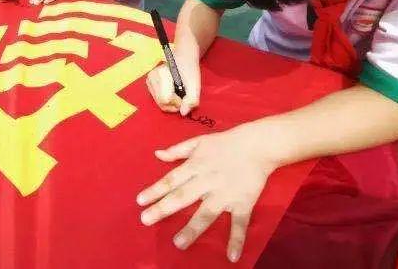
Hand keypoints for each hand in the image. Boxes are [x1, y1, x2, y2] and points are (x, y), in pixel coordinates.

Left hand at [137, 125, 275, 260]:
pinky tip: (231, 256)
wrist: (257, 144)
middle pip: (182, 196)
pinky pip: (239, 223)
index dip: (155, 190)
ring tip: (178, 243)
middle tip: (146, 220)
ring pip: (206, 213)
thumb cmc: (225, 143)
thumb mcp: (198, 142)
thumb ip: (177, 150)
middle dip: (163, 208)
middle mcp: (206, 181)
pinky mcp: (242, 203)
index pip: (171, 180)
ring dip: (192, 228)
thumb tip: (157, 154)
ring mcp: (224, 194)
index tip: (140, 202)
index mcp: (195, 166)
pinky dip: (237, 239)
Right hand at [146, 54, 201, 115]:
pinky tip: (173, 93)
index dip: (178, 102)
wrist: (183, 57)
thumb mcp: (195, 84)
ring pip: (160, 104)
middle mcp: (152, 77)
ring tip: (179, 94)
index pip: (166, 99)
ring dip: (172, 103)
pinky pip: (158, 101)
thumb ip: (192, 99)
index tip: (185, 96)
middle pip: (162, 103)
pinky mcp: (149, 85)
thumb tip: (183, 113)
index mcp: (161, 74)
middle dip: (175, 104)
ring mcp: (149, 81)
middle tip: (184, 96)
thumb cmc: (189, 69)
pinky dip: (167, 101)